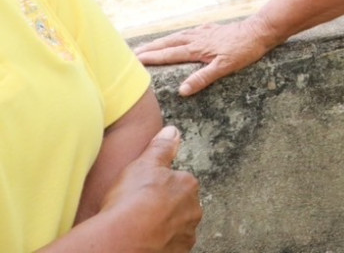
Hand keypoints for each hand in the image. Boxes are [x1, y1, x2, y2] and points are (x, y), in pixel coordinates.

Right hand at [95, 126, 200, 252]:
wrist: (122, 241)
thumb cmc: (132, 200)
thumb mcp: (144, 164)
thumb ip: (161, 147)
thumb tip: (173, 131)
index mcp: (188, 186)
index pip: (178, 183)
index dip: (158, 187)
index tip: (143, 193)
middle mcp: (193, 212)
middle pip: (179, 207)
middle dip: (164, 208)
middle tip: (139, 212)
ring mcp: (186, 236)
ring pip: (176, 228)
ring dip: (162, 228)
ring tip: (139, 229)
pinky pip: (169, 247)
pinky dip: (159, 245)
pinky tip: (142, 242)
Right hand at [135, 18, 276, 96]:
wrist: (260, 30)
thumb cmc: (244, 50)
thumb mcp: (225, 67)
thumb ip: (203, 78)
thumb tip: (182, 91)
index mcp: (196, 49)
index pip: (168, 55)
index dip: (150, 58)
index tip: (133, 61)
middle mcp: (196, 38)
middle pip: (168, 43)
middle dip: (150, 48)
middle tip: (131, 53)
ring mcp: (204, 32)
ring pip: (177, 36)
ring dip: (161, 41)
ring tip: (149, 45)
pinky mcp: (212, 29)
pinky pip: (189, 32)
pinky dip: (178, 35)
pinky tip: (179, 36)